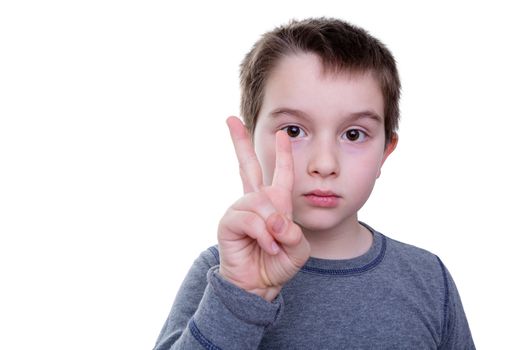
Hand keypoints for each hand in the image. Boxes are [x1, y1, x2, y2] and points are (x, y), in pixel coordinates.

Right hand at [217, 116, 310, 300]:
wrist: (260, 285)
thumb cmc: (278, 264)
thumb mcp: (298, 247)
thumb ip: (293, 231)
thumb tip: (274, 220)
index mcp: (275, 203)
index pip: (280, 174)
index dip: (283, 154)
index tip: (282, 134)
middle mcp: (255, 201)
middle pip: (247, 165)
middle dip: (239, 141)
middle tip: (230, 119)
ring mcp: (240, 210)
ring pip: (260, 201)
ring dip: (273, 225)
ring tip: (275, 244)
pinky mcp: (228, 222)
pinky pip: (250, 218)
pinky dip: (263, 234)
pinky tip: (266, 246)